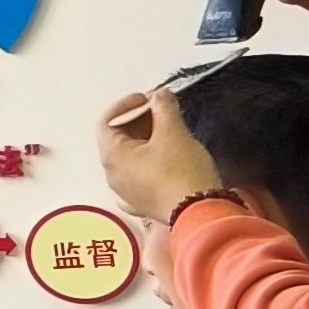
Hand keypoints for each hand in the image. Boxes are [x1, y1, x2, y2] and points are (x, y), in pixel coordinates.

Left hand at [98, 87, 224, 220]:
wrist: (201, 213)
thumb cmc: (183, 173)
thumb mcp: (174, 132)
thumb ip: (164, 108)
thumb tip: (161, 95)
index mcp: (113, 155)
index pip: (108, 120)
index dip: (127, 105)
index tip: (149, 99)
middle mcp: (113, 175)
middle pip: (119, 139)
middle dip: (140, 122)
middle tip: (163, 114)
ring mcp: (127, 192)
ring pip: (130, 159)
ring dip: (146, 143)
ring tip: (171, 136)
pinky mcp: (144, 204)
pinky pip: (140, 178)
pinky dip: (150, 166)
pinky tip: (164, 163)